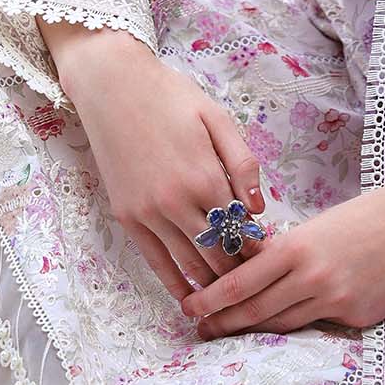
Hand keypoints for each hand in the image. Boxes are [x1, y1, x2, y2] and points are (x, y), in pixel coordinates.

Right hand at [37, 21, 265, 301]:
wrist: (113, 88)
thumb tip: (258, 210)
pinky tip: (189, 297)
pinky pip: (154, 261)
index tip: (272, 260)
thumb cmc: (171, 98)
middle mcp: (177, 203)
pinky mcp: (127, 218)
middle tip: (256, 283)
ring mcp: (148, 213)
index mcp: (206, 178)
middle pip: (217, 254)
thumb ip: (242, 165)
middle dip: (240, 271)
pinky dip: (174, 282)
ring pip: (188, 264)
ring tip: (230, 297)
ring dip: (212, 283)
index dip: (259, 250)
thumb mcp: (218, 120)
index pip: (241, 231)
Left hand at [181, 125, 384, 336]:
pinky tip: (288, 323)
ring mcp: (336, 301)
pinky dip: (302, 323)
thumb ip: (289, 252)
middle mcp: (311, 279)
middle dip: (222, 323)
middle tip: (199, 329)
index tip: (188, 307)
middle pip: (254, 312)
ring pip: (282, 325)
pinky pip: (320, 325)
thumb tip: (256, 272)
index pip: (239, 283)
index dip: (209, 300)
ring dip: (253, 331)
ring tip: (230, 332)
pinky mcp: (358, 317)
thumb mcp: (320, 226)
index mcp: (296, 248)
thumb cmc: (372, 214)